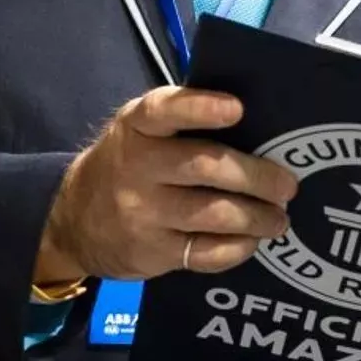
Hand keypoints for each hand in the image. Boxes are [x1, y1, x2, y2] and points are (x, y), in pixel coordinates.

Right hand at [37, 87, 298, 282]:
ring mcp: (142, 212)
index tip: (237, 108)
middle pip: (206, 166)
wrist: (72, 221)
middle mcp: (137, 166)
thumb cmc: (130, 163)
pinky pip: (205, 253)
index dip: (201, 108)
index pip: (164, 110)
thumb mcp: (141, 131)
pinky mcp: (151, 252)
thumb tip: (262, 120)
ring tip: (280, 219)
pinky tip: (251, 241)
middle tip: (288, 186)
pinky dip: (236, 248)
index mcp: (137, 126)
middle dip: (256, 176)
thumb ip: (184, 121)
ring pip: (213, 214)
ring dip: (257, 217)